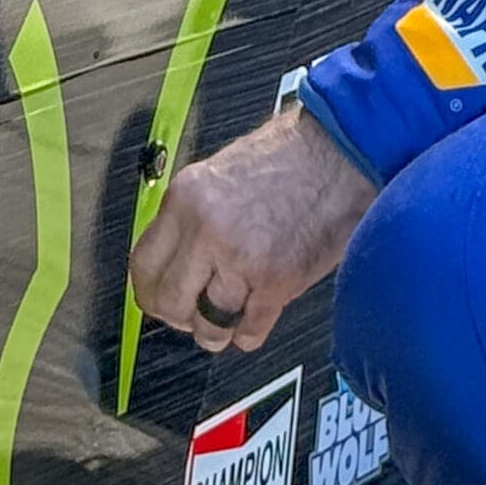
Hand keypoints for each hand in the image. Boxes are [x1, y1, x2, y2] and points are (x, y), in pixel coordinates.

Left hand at [130, 100, 376, 354]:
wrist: (342, 151)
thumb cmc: (290, 156)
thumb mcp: (219, 173)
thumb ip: (192, 216)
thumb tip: (174, 260)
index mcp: (187, 198)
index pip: (143, 266)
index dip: (150, 291)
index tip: (158, 298)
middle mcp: (208, 230)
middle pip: (170, 303)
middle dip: (180, 317)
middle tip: (192, 314)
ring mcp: (243, 259)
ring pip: (208, 324)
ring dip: (216, 330)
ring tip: (225, 321)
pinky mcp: (279, 282)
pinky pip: (250, 330)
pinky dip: (250, 333)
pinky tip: (254, 319)